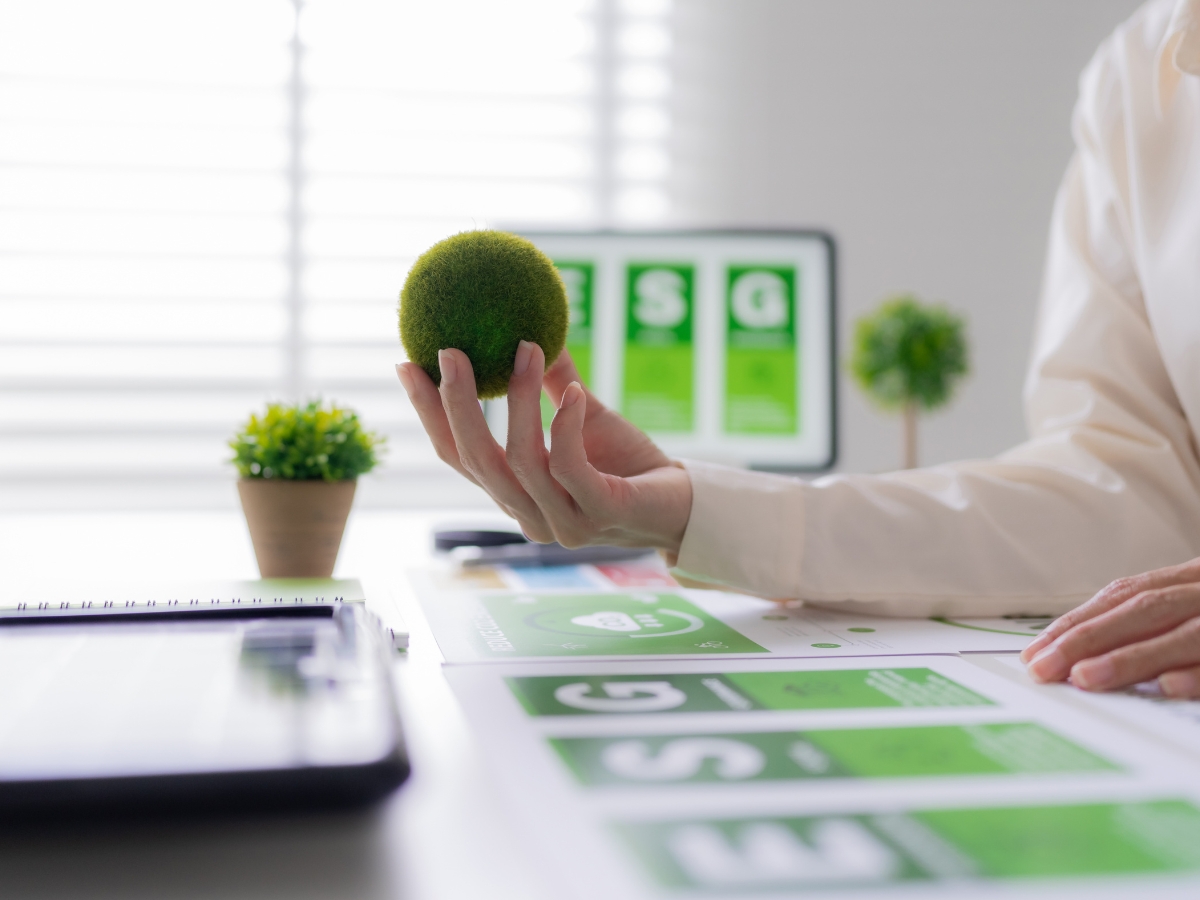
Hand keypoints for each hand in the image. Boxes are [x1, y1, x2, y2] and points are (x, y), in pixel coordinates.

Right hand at [395, 342, 692, 552]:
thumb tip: (531, 327)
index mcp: (514, 492)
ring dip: (519, 401)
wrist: (687, 505)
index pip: (458, 456)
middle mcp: (529, 514)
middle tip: (449, 350)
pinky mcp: (600, 515)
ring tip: (525, 349)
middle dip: (456, 404)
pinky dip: (566, 425)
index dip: (428, 412)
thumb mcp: (587, 416)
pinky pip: (570, 468)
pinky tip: (575, 391)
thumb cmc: (631, 465)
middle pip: (476, 461)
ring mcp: (562, 521)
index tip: (406, 362)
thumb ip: (555, 384)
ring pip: (521, 461)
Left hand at [1021, 557, 1199, 696]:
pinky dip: (1195, 673)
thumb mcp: (1191, 606)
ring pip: (1183, 634)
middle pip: (1142, 610)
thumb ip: (1153, 621)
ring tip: (1083, 678)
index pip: (1124, 596)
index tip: (1036, 650)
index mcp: (1191, 579)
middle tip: (1043, 668)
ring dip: (1128, 657)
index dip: (1077, 622)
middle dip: (1087, 639)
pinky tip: (1165, 686)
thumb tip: (1086, 655)